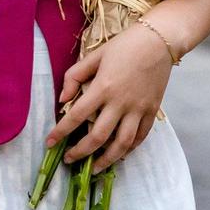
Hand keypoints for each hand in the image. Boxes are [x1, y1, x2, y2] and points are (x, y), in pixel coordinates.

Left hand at [46, 24, 172, 171]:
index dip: (60, 132)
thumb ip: (75, 76)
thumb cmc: (125, 45)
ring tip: (95, 168)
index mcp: (103, 87)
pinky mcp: (152, 110)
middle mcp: (121, 102)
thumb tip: (62, 100)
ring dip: (107, 159)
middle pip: (98, 136)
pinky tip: (120, 154)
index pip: (76, 116)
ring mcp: (139, 108)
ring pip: (122, 143)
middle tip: (69, 160)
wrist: (159, 41)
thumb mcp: (94, 55)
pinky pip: (141, 136)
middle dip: (81, 152)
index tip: (49, 143)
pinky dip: (130, 148)